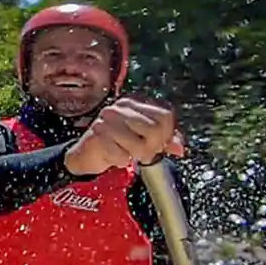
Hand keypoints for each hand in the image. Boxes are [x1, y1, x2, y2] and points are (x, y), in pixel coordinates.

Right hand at [64, 98, 185, 176]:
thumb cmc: (115, 144)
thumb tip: (179, 148)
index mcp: (134, 103)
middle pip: (155, 128)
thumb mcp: (143, 138)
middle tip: (144, 153)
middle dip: (153, 147)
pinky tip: (113, 156)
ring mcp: (108, 120)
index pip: (165, 115)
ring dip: (136, 156)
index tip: (158, 143)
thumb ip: (164, 140)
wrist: (86, 154)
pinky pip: (122, 155)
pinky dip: (120, 161)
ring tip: (127, 154)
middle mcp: (121, 107)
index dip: (167, 134)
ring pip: (140, 144)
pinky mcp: (97, 136)